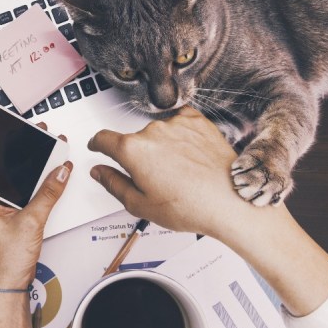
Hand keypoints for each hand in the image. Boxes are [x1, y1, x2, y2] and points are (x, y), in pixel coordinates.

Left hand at [0, 130, 70, 288]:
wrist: (11, 284)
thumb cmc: (6, 260)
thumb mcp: (31, 221)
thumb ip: (48, 194)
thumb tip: (59, 172)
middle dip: (13, 153)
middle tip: (27, 137)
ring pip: (10, 180)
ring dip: (25, 169)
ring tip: (41, 153)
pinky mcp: (10, 214)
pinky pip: (20, 192)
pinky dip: (31, 184)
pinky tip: (44, 177)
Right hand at [87, 106, 259, 244]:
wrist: (230, 200)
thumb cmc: (190, 206)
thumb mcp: (140, 205)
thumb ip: (113, 184)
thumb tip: (99, 172)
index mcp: (133, 150)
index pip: (103, 139)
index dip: (98, 145)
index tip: (98, 147)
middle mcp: (153, 131)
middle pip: (135, 140)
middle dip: (140, 156)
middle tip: (155, 179)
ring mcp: (176, 123)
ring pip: (159, 133)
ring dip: (162, 147)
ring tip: (179, 172)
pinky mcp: (197, 121)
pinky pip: (180, 123)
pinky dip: (181, 136)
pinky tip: (189, 156)